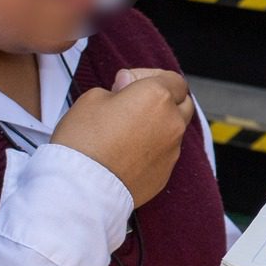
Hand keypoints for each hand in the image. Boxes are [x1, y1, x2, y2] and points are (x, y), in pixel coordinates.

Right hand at [51, 67, 194, 205]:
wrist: (83, 188)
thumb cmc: (84, 142)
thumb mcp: (92, 97)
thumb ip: (118, 88)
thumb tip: (126, 90)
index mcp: (157, 97)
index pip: (173, 79)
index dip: (151, 77)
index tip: (131, 83)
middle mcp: (172, 123)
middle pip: (182, 103)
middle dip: (164, 100)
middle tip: (134, 104)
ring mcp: (172, 151)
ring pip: (173, 130)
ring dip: (157, 126)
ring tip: (126, 131)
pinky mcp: (165, 173)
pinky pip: (164, 154)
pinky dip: (151, 149)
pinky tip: (126, 153)